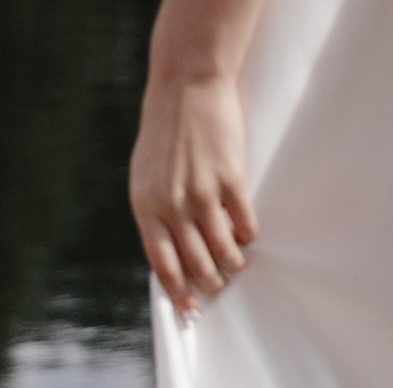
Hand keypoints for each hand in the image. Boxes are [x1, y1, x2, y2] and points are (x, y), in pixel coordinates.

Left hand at [130, 72, 256, 315]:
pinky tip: (247, 235)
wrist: (187, 83)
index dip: (177, 291)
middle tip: (219, 286)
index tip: (189, 309)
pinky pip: (244, 223)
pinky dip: (247, 235)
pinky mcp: (230, 179)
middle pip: (195, 262)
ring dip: (232, 263)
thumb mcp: (146, 172)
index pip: (161, 263)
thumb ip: (156, 208)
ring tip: (237, 264)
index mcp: (145, 203)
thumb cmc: (165, 127)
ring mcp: (202, 192)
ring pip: (224, 250)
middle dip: (209, 281)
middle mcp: (172, 204)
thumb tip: (170, 246)